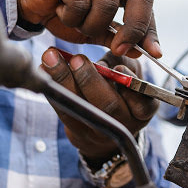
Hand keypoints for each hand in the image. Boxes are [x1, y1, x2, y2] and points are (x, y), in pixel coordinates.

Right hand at [17, 0, 161, 57]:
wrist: (27, 1)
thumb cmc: (63, 12)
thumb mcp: (94, 29)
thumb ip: (117, 37)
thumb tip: (143, 51)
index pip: (146, 0)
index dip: (150, 28)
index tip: (154, 53)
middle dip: (132, 28)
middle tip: (118, 48)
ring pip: (106, 4)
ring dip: (90, 24)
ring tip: (75, 21)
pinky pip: (80, 2)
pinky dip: (71, 16)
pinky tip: (60, 10)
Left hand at [41, 48, 157, 159]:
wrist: (108, 124)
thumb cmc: (122, 87)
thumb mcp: (131, 72)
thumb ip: (125, 61)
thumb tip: (112, 56)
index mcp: (144, 110)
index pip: (142, 102)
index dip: (129, 85)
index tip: (116, 68)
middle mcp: (124, 125)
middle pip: (108, 106)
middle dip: (91, 80)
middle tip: (77, 58)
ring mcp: (99, 132)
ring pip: (82, 109)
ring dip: (64, 81)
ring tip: (51, 57)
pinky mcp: (77, 132)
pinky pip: (64, 111)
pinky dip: (52, 89)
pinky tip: (43, 69)